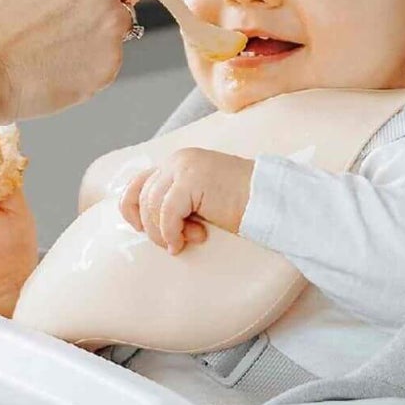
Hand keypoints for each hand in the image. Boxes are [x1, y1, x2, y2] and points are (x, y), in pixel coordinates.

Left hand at [119, 147, 254, 254]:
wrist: (273, 200)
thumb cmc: (241, 206)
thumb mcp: (200, 201)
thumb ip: (176, 202)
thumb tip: (146, 223)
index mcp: (179, 161)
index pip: (139, 182)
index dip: (132, 207)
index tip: (140, 229)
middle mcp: (178, 159)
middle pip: (142, 195)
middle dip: (151, 225)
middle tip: (172, 242)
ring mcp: (184, 167)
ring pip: (151, 205)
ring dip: (161, 232)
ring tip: (180, 244)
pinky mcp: (191, 181)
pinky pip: (166, 212)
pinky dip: (169, 232)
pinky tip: (180, 244)